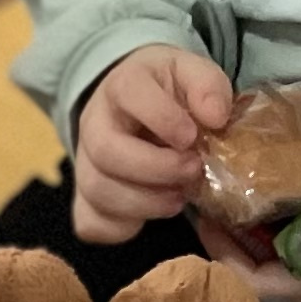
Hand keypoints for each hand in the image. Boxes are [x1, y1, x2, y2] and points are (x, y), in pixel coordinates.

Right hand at [72, 46, 227, 244]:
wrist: (134, 108)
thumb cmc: (168, 93)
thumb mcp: (191, 73)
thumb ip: (208, 86)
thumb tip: (215, 117)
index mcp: (122, 86)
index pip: (130, 95)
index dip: (164, 119)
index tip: (193, 137)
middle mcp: (94, 124)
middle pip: (107, 151)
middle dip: (156, 169)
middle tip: (193, 171)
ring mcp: (85, 163)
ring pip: (97, 191)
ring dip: (145, 202)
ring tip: (180, 197)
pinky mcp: (85, 198)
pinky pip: (90, 223)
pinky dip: (121, 227)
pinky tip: (150, 214)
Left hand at [198, 127, 300, 301]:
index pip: (243, 279)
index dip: (216, 248)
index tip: (202, 211)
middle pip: (245, 263)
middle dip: (223, 230)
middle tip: (206, 186)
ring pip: (262, 252)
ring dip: (244, 222)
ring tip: (226, 180)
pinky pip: (283, 241)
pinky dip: (270, 219)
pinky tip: (265, 185)